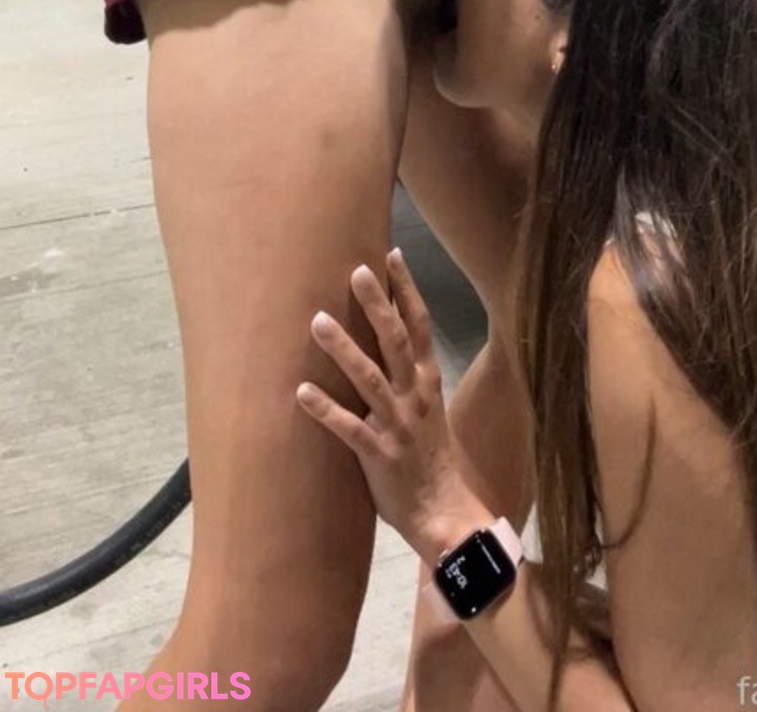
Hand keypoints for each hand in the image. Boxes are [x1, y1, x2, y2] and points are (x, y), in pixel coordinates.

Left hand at [297, 252, 481, 560]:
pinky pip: (349, 428)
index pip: (420, 326)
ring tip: (318, 321)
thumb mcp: (429, 408)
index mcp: (428, 382)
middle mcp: (416, 396)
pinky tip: (301, 392)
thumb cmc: (430, 458)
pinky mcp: (378, 454)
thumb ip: (409, 377)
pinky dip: (325, 410)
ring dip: (344, 349)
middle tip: (357, 270)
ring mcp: (398, 424)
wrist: (444, 511)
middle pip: (396, 341)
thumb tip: (388, 344)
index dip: (406, 290)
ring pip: (369, 379)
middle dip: (377, 305)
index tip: (391, 255)